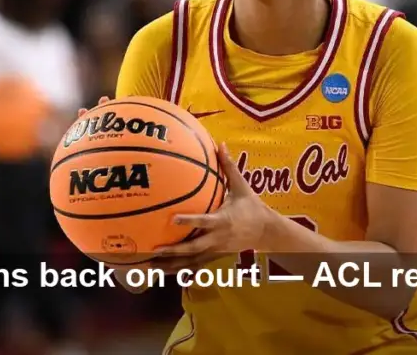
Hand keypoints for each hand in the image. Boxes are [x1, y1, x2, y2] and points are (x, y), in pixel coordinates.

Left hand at [149, 143, 275, 273]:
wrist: (266, 232)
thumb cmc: (252, 206)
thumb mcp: (242, 187)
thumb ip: (229, 167)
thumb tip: (220, 144)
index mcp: (223, 220)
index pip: (204, 221)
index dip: (189, 221)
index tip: (173, 219)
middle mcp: (218, 238)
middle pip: (194, 247)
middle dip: (174, 250)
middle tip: (155, 249)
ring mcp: (216, 250)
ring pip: (192, 261)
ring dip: (172, 265)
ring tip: (150, 266)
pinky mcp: (215, 257)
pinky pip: (194, 265)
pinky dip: (179, 269)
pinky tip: (162, 272)